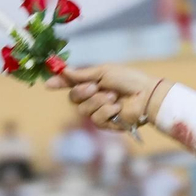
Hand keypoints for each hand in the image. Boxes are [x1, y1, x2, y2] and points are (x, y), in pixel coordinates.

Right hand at [45, 64, 165, 129]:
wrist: (146, 96)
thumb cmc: (129, 80)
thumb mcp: (104, 72)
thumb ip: (83, 74)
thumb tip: (64, 71)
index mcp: (92, 82)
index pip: (70, 83)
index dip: (59, 83)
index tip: (48, 84)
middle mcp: (93, 97)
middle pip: (73, 98)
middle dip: (82, 92)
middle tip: (94, 87)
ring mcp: (99, 111)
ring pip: (84, 110)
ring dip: (99, 101)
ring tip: (114, 97)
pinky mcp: (106, 124)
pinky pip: (96, 119)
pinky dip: (107, 111)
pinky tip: (117, 108)